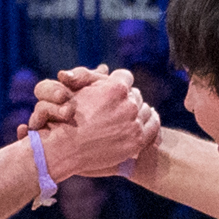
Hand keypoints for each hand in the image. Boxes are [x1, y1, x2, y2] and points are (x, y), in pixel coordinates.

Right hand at [35, 68, 154, 178]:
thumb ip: (95, 77)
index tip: (112, 92)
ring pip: (145, 110)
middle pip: (136, 95)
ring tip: (126, 118)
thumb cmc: (66, 117)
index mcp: (116, 88)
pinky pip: (153, 127)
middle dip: (126, 99)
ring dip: (137, 112)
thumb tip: (106, 69)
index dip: (118, 83)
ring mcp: (134, 124)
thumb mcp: (78, 88)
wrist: (65, 148)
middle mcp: (129, 104)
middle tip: (116, 108)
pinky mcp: (138, 141)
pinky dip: (149, 123)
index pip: (126, 77)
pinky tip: (141, 124)